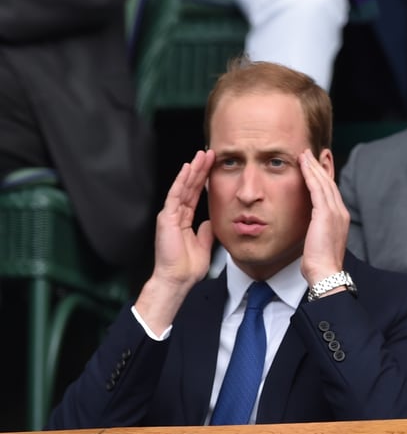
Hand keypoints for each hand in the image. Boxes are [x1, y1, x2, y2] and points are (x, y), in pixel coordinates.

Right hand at [135, 150, 215, 330]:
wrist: (177, 280)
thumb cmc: (187, 267)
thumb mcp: (204, 245)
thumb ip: (206, 232)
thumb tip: (211, 221)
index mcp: (184, 220)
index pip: (195, 195)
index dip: (204, 180)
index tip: (213, 166)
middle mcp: (176, 214)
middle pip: (189, 187)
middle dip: (199, 169)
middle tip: (209, 153)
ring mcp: (170, 215)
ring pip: (182, 187)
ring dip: (193, 170)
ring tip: (202, 154)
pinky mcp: (167, 218)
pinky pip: (175, 195)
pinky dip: (181, 181)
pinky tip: (188, 168)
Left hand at [299, 149, 349, 285]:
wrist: (325, 272)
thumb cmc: (320, 263)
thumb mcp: (319, 242)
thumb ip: (317, 230)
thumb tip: (310, 229)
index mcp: (340, 219)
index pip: (331, 192)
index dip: (324, 177)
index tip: (316, 166)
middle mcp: (341, 212)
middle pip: (330, 183)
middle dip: (320, 166)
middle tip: (310, 153)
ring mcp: (335, 212)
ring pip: (324, 182)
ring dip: (313, 166)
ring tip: (304, 154)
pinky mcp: (325, 213)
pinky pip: (317, 188)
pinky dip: (310, 174)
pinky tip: (302, 164)